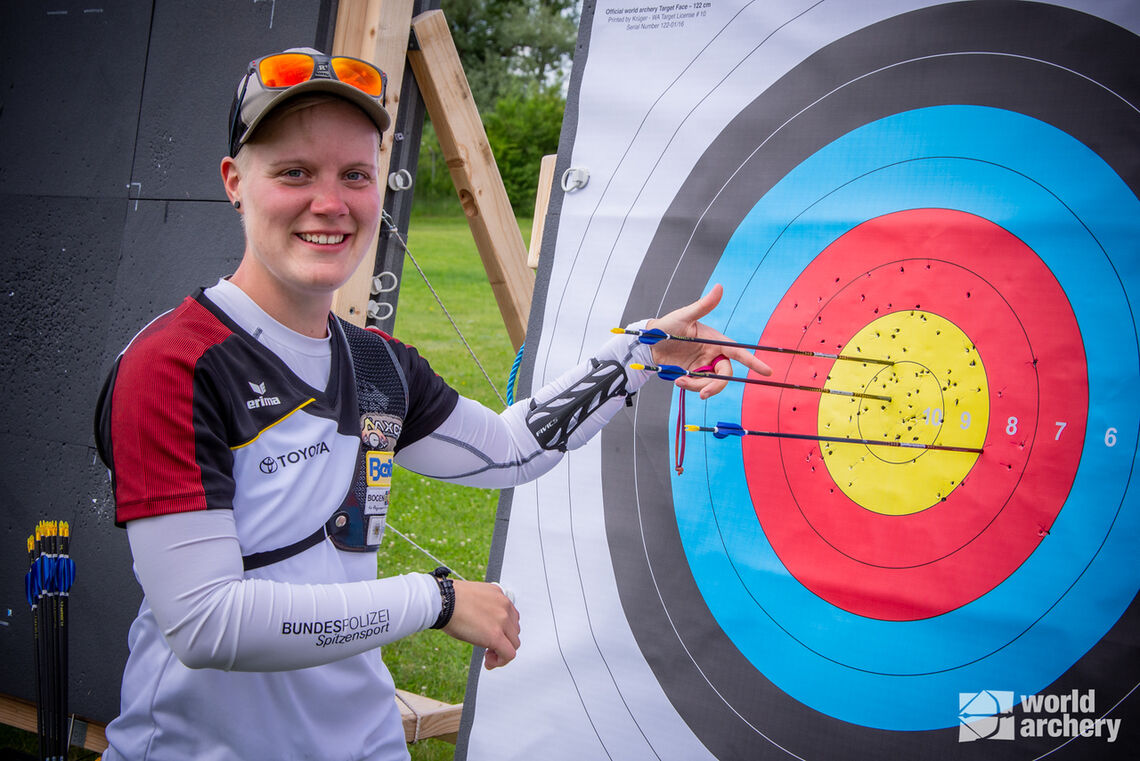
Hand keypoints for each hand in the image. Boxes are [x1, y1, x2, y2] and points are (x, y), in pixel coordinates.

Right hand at [443, 580, 520, 668]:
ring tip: (487, 654)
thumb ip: (485, 609)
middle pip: (514, 631)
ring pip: (514, 643)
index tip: (493, 635)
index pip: (511, 617)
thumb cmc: (449, 600)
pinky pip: (509, 654)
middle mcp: (504, 606)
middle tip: (488, 647)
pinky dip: (501, 661)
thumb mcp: (473, 599)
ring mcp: (502, 620)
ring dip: (502, 651)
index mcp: (499, 596)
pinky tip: (488, 662)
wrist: (443, 601)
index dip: (503, 630)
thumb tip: (484, 623)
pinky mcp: (496, 636)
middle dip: (504, 640)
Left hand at [646, 283, 771, 398]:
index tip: (767, 372)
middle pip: (725, 374)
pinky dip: (690, 386)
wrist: (648, 344)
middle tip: (703, 393)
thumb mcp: (684, 316)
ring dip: (698, 387)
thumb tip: (719, 287)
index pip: (739, 352)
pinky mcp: (693, 375)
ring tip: (680, 381)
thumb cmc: (667, 325)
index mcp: (716, 340)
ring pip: (711, 383)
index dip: (753, 362)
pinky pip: (698, 386)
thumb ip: (703, 305)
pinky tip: (678, 380)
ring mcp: (703, 366)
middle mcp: (712, 354)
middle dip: (716, 386)